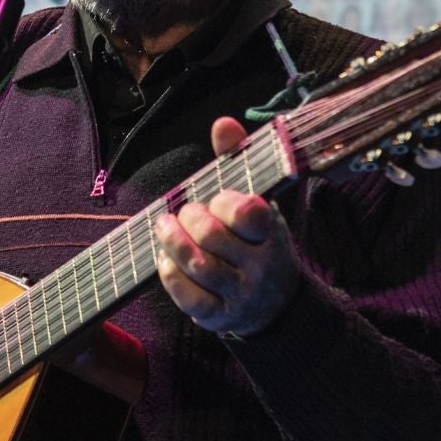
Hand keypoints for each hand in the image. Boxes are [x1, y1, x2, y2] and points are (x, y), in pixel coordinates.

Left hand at [153, 116, 299, 336]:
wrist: (276, 306)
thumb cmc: (258, 242)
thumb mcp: (258, 202)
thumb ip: (240, 161)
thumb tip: (223, 122)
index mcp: (272, 234)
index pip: (248, 213)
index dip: (223, 202)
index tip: (216, 199)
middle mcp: (261, 267)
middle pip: (212, 237)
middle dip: (189, 219)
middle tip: (183, 213)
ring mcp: (241, 295)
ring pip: (196, 264)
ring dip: (171, 241)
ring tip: (164, 227)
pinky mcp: (221, 317)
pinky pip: (186, 295)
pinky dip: (169, 273)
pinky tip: (165, 259)